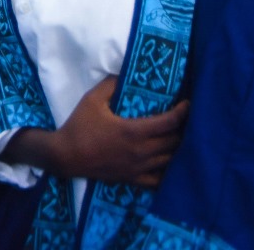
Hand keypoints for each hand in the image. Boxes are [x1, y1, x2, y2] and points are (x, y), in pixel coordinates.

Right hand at [51, 76, 187, 186]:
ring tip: (181, 137)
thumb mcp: (92, 99)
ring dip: (178, 149)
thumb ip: (110, 84)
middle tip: (186, 118)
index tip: (188, 103)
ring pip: (169, 161)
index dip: (183, 112)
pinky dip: (168, 173)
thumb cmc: (79, 126)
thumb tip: (123, 72)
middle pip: (174, 142)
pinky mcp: (132, 179)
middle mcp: (140, 152)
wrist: (65, 156)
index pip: (169, 123)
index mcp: (133, 131)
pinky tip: (170, 165)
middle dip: (184, 129)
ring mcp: (137, 168)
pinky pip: (157, 181)